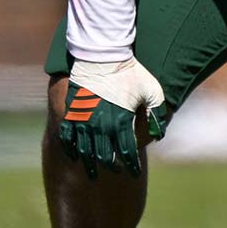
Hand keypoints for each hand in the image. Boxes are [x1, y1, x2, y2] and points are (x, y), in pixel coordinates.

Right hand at [58, 58, 167, 179]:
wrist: (103, 54)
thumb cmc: (130, 71)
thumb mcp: (152, 90)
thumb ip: (157, 113)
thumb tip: (159, 133)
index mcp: (121, 122)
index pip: (127, 152)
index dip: (131, 165)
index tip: (134, 171)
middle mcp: (101, 125)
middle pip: (105, 156)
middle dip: (112, 166)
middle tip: (117, 170)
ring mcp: (84, 120)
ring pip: (85, 151)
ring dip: (90, 164)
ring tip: (93, 173)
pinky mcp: (71, 112)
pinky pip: (67, 137)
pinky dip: (71, 149)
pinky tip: (75, 156)